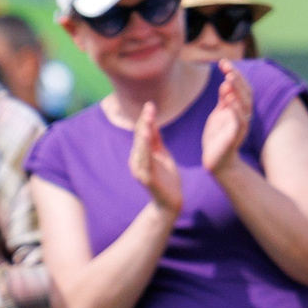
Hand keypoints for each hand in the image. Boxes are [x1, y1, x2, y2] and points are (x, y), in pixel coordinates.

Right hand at [128, 103, 182, 218]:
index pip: (142, 133)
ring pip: (140, 147)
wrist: (170, 202)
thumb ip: (156, 141)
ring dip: (144, 131)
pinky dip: (145, 147)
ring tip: (147, 118)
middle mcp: (136, 160)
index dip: (145, 119)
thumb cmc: (167, 178)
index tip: (151, 105)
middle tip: (150, 106)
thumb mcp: (162, 155)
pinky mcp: (146, 177)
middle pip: (140, 137)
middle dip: (144, 121)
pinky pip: (145, 159)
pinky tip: (148, 137)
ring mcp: (139, 169)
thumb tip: (152, 123)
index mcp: (141, 154)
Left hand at [199, 62, 252, 177]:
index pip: (240, 87)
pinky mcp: (235, 136)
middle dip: (237, 78)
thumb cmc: (217, 137)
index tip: (223, 62)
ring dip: (237, 91)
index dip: (234, 74)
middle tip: (227, 67)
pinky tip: (229, 99)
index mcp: (238, 108)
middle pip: (245, 92)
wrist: (215, 161)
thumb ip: (223, 100)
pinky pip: (239, 120)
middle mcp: (243, 114)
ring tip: (229, 79)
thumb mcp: (219, 114)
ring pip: (244, 104)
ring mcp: (241, 124)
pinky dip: (235, 109)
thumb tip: (225, 83)